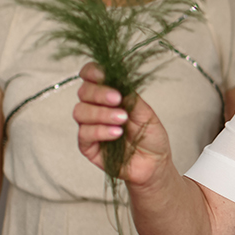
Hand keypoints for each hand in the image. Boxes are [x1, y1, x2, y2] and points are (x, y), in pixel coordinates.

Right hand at [73, 62, 171, 185]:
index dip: (92, 72)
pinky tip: (116, 133)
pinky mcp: (87, 146)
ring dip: (101, 113)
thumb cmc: (150, 136)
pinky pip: (84, 134)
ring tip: (122, 119)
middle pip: (83, 92)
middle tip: (118, 99)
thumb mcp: (145, 112)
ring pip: (80, 112)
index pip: (91, 77)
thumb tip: (117, 77)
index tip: (102, 74)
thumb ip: (130, 96)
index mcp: (108, 95)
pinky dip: (100, 131)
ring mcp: (89, 126)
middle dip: (99, 93)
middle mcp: (95, 108)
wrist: (155, 163)